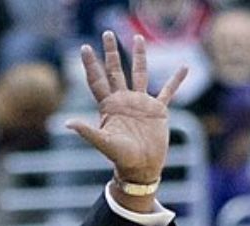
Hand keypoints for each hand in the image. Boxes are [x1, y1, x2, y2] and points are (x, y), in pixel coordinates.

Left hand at [66, 32, 187, 185]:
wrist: (141, 168)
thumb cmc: (120, 157)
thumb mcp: (103, 142)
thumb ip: (86, 131)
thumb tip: (65, 123)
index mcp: (109, 106)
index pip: (97, 79)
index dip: (90, 64)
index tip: (84, 47)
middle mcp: (123, 100)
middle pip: (116, 70)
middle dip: (111, 52)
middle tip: (107, 33)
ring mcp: (141, 103)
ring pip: (140, 73)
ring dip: (140, 57)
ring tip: (139, 39)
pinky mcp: (158, 110)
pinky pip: (168, 91)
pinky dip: (176, 80)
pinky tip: (184, 67)